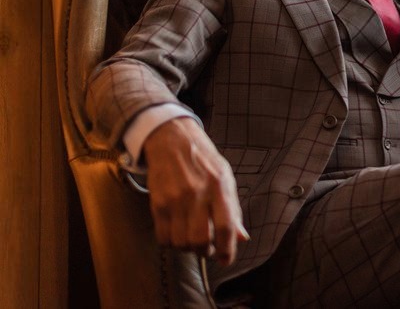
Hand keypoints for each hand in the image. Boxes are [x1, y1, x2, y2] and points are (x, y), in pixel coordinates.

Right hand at [143, 117, 248, 265]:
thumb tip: (242, 237)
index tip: (226, 260)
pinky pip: (163, 236)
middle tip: (207, 249)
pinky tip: (177, 234)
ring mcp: (175, 198)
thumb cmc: (204, 160)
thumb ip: (233, 208)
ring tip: (191, 240)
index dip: (227, 249)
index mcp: (219, 186)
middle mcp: (198, 193)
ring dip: (187, 249)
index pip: (225, 226)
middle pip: (200, 239)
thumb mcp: (226, 177)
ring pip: (180, 242)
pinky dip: (171, 243)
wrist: (173, 140)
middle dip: (205, 252)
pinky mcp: (157, 202)